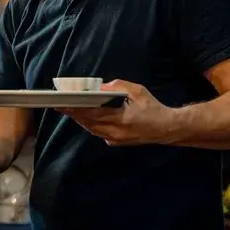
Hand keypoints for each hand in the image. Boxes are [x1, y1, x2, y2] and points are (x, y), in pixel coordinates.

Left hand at [58, 80, 172, 145]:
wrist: (168, 128)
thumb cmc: (153, 108)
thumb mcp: (137, 92)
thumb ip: (118, 86)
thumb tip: (100, 87)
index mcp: (121, 120)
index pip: (92, 115)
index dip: (77, 109)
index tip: (64, 103)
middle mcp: (116, 133)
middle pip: (89, 124)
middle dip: (74, 114)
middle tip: (61, 106)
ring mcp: (116, 140)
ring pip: (92, 130)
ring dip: (81, 120)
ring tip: (69, 110)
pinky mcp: (118, 142)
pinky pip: (99, 133)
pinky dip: (90, 125)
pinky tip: (84, 117)